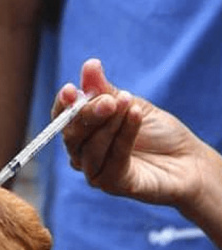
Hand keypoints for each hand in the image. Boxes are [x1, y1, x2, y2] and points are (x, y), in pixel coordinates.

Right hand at [51, 58, 208, 207]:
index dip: (63, 104)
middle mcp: (81, 153)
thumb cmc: (156, 132)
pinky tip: (136, 115)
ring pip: (90, 147)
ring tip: (129, 102)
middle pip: (71, 134)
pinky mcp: (111, 184)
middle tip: (108, 99)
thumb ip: (105, 89)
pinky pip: (113, 158)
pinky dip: (124, 135)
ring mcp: (94, 171)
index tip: (70, 89)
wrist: (188, 159)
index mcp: (81, 131)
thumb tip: (90, 64)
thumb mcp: (129, 103)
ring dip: (110, 123)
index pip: (61, 118)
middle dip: (87, 113)